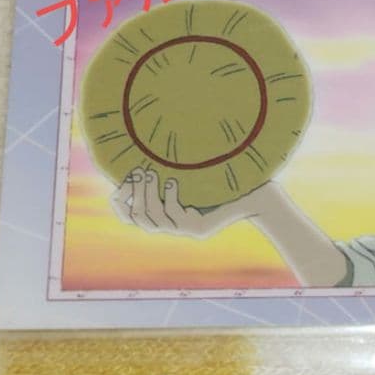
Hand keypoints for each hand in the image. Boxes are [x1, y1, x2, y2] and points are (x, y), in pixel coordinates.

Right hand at [110, 167, 251, 238]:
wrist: (255, 190)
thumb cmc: (222, 175)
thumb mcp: (190, 169)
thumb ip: (168, 164)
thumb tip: (142, 144)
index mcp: (168, 213)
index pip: (132, 217)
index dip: (120, 204)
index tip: (118, 184)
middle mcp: (174, 225)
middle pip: (139, 217)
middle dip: (134, 194)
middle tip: (137, 171)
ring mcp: (186, 230)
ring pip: (154, 219)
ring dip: (147, 194)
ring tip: (148, 172)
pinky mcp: (200, 230)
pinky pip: (176, 217)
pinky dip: (170, 197)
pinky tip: (172, 180)